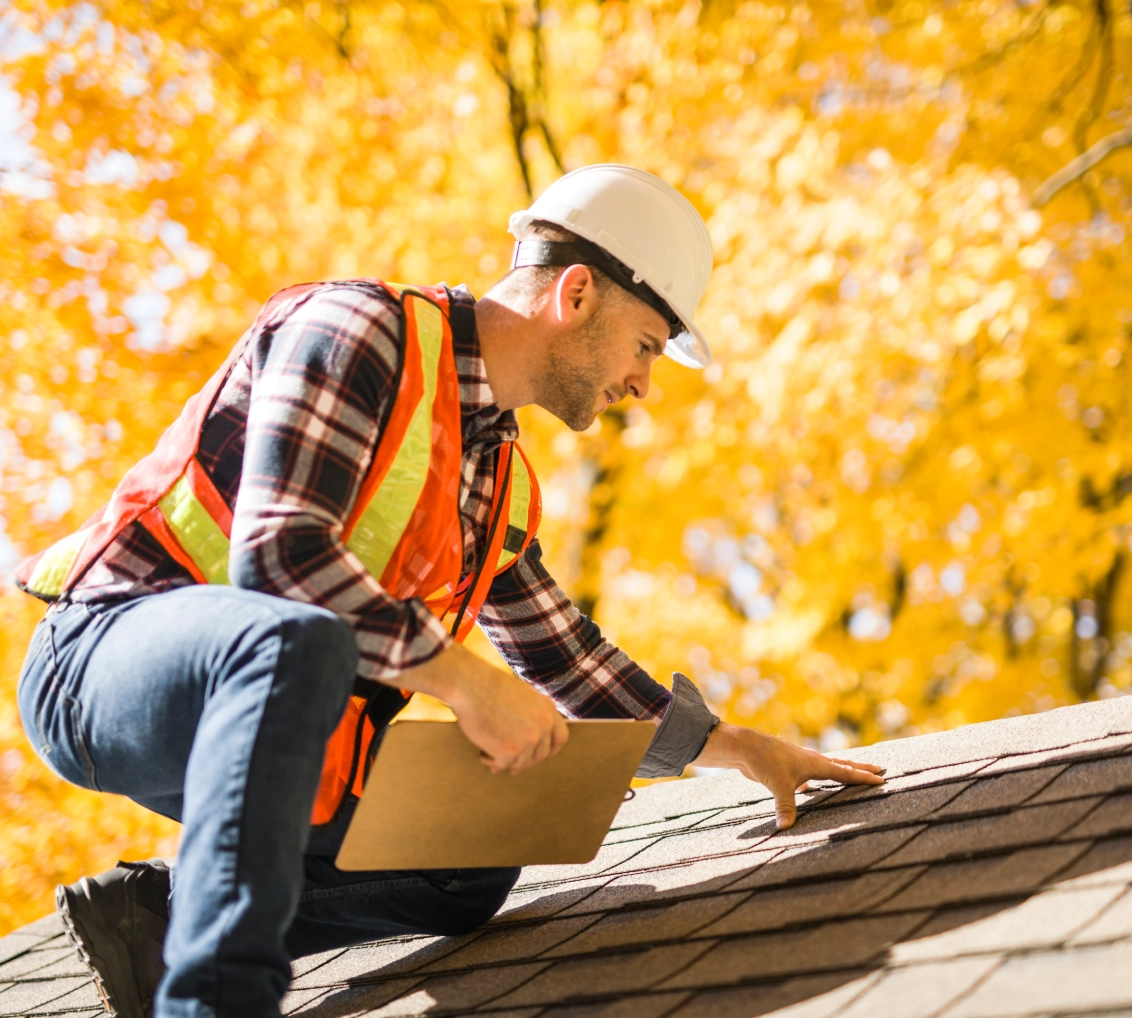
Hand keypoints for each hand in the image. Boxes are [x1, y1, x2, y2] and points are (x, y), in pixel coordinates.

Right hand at [403, 643, 568, 774]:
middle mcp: (543, 726)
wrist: (471, 685)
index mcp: (548, 709)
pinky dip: (491, 762)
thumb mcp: (524, 694)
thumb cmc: (490, 687)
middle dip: (525, 760)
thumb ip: (535, 713)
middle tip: (508, 760)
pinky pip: (502, 766)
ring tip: (489, 752)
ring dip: (505, 761)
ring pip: (520, 764)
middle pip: (540, 756)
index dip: (550, 750)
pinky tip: (482, 754)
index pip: (560, 738)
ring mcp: (528, 739)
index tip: (538, 756)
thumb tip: (536, 735)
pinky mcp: (510, 750)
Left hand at [694, 722, 884, 828]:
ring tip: (854, 774)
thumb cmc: (764, 761)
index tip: (882, 779)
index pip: (845, 772)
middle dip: (860, 769)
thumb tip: (786, 829)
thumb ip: (786, 807)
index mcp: (815, 763)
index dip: (863, 777)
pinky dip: (818, 781)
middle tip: (880, 769)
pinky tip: (813, 788)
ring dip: (842, 772)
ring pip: (827, 768)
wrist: (744, 747)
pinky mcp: (789, 769)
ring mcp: (800, 764)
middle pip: (842, 765)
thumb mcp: (778, 786)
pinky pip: (810, 776)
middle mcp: (811, 761)